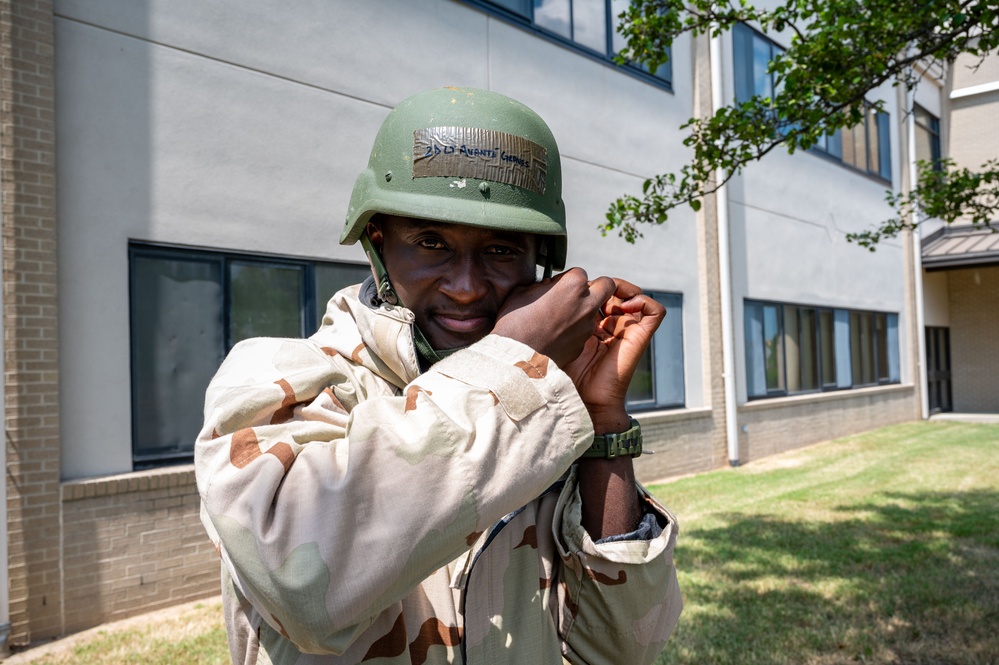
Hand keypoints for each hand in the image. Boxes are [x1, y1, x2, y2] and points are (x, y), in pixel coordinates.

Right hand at [491, 268, 615, 367]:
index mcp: (573, 284)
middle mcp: (586, 303)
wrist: (515, 356)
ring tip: (558, 319)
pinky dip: (573, 331)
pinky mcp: (582, 345)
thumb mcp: (523, 291)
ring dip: (582, 311)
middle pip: (605, 286)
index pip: (580, 273)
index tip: (556, 287)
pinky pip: (582, 332)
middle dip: (595, 288)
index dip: (567, 280)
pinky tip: (555, 335)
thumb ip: (541, 285)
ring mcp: (586, 326)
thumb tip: (547, 286)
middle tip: (576, 295)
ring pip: (593, 311)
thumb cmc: (514, 321)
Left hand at [562, 279, 665, 431]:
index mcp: (595, 326)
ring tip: (606, 297)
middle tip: (589, 293)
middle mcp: (613, 326)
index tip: (574, 292)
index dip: (590, 288)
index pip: (599, 295)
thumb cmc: (567, 374)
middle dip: (604, 287)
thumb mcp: (560, 338)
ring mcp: (628, 331)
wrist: (585, 399)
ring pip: (636, 296)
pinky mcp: (641, 338)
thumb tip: (551, 296)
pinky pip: (655, 311)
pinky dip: (644, 301)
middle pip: (616, 292)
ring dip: (623, 290)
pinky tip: (623, 306)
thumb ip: (561, 320)